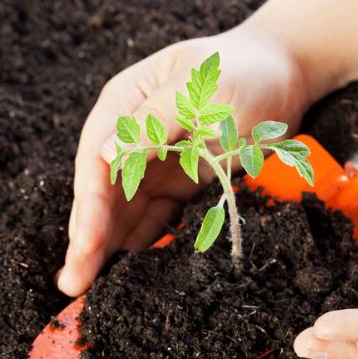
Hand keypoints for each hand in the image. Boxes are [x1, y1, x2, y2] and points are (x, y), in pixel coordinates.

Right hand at [57, 28, 311, 295]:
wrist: (285, 73)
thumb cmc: (243, 71)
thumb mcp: (198, 89)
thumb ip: (153, 121)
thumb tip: (104, 154)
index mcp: (124, 104)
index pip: (96, 162)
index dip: (89, 207)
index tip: (85, 246)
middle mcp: (130, 136)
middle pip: (102, 193)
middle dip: (87, 238)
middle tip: (73, 284)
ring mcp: (153, 161)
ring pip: (122, 211)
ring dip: (106, 247)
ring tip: (85, 287)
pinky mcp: (177, 181)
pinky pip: (153, 217)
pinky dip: (139, 242)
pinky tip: (125, 272)